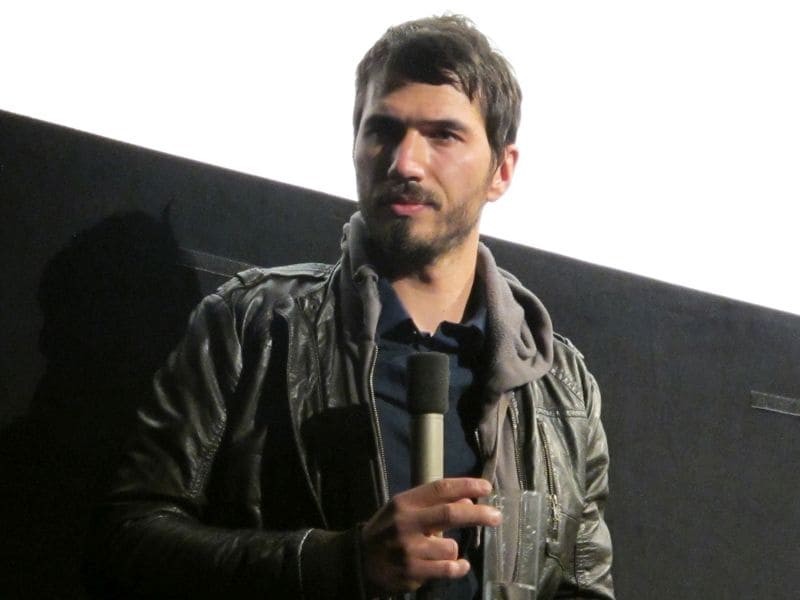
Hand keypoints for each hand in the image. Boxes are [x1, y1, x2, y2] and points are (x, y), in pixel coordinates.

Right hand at [360, 477, 499, 593]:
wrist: (359, 561)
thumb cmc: (386, 531)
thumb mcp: (403, 510)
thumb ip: (432, 504)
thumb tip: (466, 500)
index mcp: (404, 503)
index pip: (440, 489)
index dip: (466, 486)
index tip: (486, 487)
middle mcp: (406, 524)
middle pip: (450, 514)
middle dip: (478, 513)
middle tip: (496, 516)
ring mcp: (409, 550)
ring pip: (451, 546)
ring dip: (456, 549)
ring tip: (446, 551)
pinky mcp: (413, 573)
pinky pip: (447, 569)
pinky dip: (458, 567)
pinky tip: (459, 565)